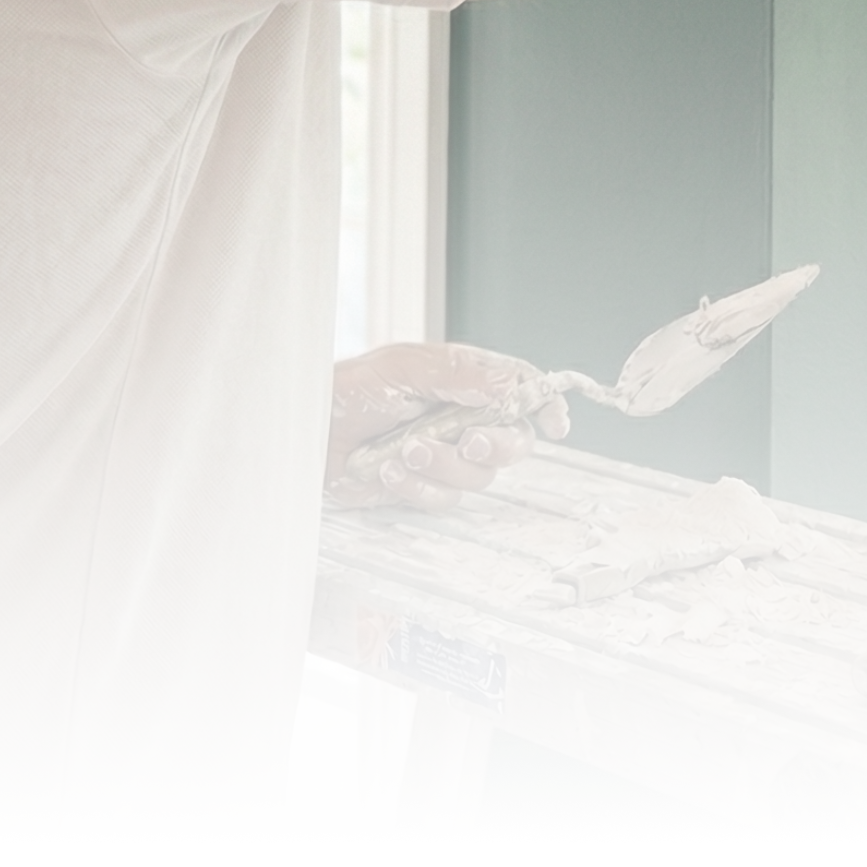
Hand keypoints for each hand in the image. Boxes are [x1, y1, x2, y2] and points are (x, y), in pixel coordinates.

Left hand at [325, 341, 570, 513]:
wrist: (309, 430)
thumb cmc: (350, 387)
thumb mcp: (405, 367)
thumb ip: (459, 374)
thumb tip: (509, 384)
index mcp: (465, 381)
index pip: (520, 389)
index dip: (545, 405)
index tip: (556, 424)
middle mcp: (462, 418)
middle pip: (512, 443)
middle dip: (496, 446)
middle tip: (469, 440)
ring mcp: (444, 455)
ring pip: (478, 476)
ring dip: (443, 464)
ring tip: (407, 448)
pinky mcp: (423, 487)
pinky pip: (443, 499)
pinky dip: (417, 486)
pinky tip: (389, 468)